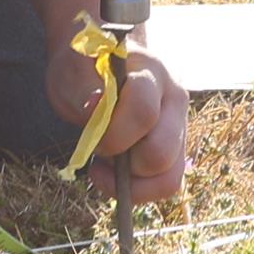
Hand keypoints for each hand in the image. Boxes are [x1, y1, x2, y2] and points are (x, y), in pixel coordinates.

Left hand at [46, 33, 188, 206]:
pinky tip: (115, 175)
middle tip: (99, 150)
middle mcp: (175, 99)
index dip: (113, 135)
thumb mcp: (73, 70)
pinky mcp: (177, 148)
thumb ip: (83, 87)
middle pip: (161, 151)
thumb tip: (95, 107)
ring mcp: (180, 126)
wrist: (99, 63)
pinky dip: (139, 190)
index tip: (91, 136)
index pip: (143, 112)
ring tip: (106, 166)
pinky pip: (168, 184)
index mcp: (151, 72)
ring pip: (170, 176)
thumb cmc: (84, 67)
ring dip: (132, 182)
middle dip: (123, 163)